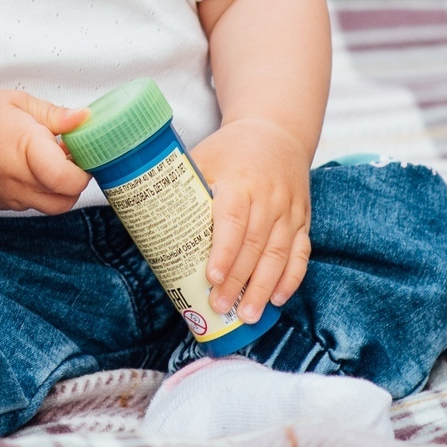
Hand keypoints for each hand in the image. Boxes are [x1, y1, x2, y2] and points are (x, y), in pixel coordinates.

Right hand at [0, 89, 91, 213]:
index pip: (67, 178)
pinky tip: (34, 170)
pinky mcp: (3, 205)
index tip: (83, 150)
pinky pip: (35, 206)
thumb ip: (55, 115)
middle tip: (71, 156)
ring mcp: (9, 196)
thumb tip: (84, 118)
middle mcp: (16, 178)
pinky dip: (43, 193)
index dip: (84, 168)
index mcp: (24, 147)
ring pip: (53, 207)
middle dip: (77, 180)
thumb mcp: (19, 102)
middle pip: (66, 198)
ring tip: (51, 162)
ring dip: (61, 189)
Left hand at [193, 119, 312, 321]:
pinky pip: (300, 253)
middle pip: (254, 244)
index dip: (223, 250)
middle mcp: (268, 197)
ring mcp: (289, 210)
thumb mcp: (204, 157)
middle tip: (220, 307)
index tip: (211, 276)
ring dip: (264, 288)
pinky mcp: (302, 219)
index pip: (232, 219)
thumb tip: (144, 219)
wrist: (277, 132)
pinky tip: (278, 299)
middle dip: (238, 280)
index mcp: (239, 181)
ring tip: (248, 315)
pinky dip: (291, 278)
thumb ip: (182, 186)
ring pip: (279, 254)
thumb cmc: (231, 149)